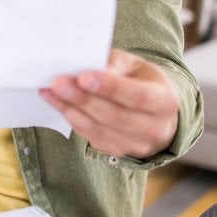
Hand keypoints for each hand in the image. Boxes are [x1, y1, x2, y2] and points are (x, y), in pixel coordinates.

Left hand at [40, 49, 179, 158]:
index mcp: (166, 101)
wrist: (155, 113)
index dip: (110, 88)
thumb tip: (85, 69)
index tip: (83, 77)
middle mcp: (155, 128)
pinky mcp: (117, 152)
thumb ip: (113, 65)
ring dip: (70, 109)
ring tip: (50, 91)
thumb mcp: (134, 66)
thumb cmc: (141, 81)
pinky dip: (71, 117)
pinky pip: (90, 135)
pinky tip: (55, 102)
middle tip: (57, 83)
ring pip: (98, 128)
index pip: (138, 96)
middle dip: (82, 99)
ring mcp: (137, 145)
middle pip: (114, 115)